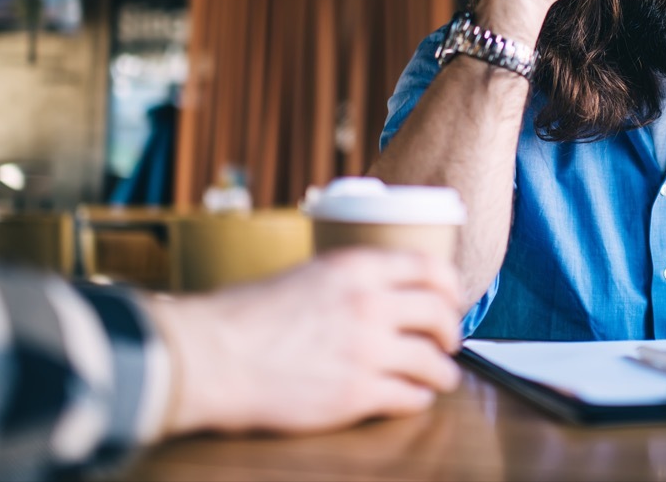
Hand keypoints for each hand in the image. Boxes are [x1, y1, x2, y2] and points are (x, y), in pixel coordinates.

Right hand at [146, 248, 462, 435]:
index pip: (429, 267)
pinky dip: (417, 398)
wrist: (212, 357)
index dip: (450, 286)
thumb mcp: (305, 276)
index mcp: (357, 267)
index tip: (453, 298)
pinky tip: (412, 398)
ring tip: (440, 377)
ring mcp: (368, 350)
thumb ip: (347, 282)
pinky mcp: (357, 394)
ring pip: (433, 362)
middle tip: (449, 342)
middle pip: (439, 314)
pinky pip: (409, 397)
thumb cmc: (243, 317)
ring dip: (442, 372)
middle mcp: (371, 304)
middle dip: (451, 331)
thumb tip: (375, 293)